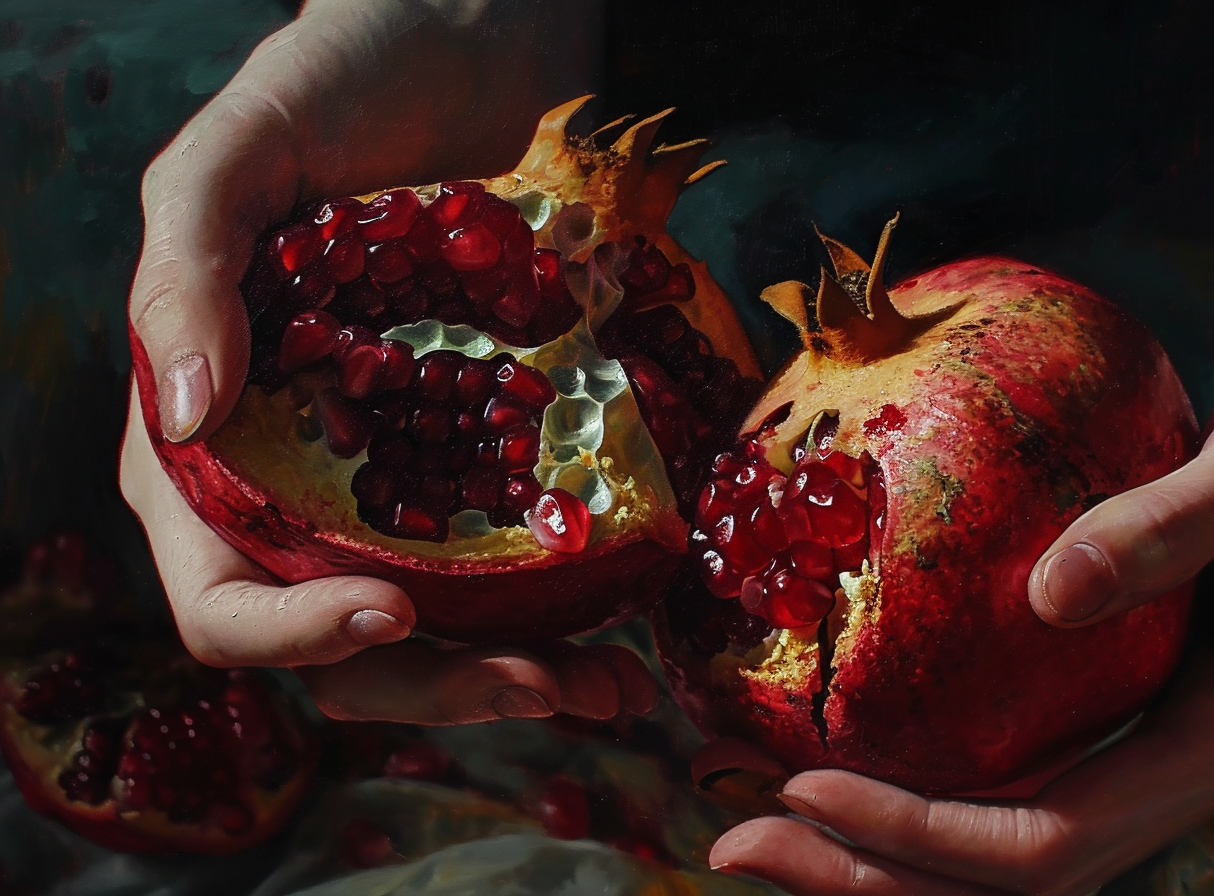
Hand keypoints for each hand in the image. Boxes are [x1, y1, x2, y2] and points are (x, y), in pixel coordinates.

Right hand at [118, 0, 656, 724]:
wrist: (467, 50)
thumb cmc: (336, 84)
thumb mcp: (238, 156)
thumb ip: (183, 273)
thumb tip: (180, 412)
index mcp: (209, 445)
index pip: (218, 589)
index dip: (289, 632)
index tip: (391, 609)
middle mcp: (299, 485)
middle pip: (343, 639)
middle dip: (435, 681)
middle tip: (543, 685)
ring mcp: (398, 479)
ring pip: (437, 625)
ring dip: (512, 673)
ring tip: (604, 689)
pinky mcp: (481, 457)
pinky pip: (509, 563)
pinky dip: (559, 615)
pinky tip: (622, 635)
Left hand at [704, 316, 1213, 894]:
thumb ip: (1174, 524)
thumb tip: (1050, 594)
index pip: (1053, 843)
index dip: (921, 836)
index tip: (802, 785)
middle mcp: (1183, 767)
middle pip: (1013, 879)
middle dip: (870, 876)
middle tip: (735, 838)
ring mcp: (1151, 743)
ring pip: (1006, 844)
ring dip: (882, 850)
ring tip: (761, 814)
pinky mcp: (1121, 700)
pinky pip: (1012, 774)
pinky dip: (918, 785)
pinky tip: (839, 742)